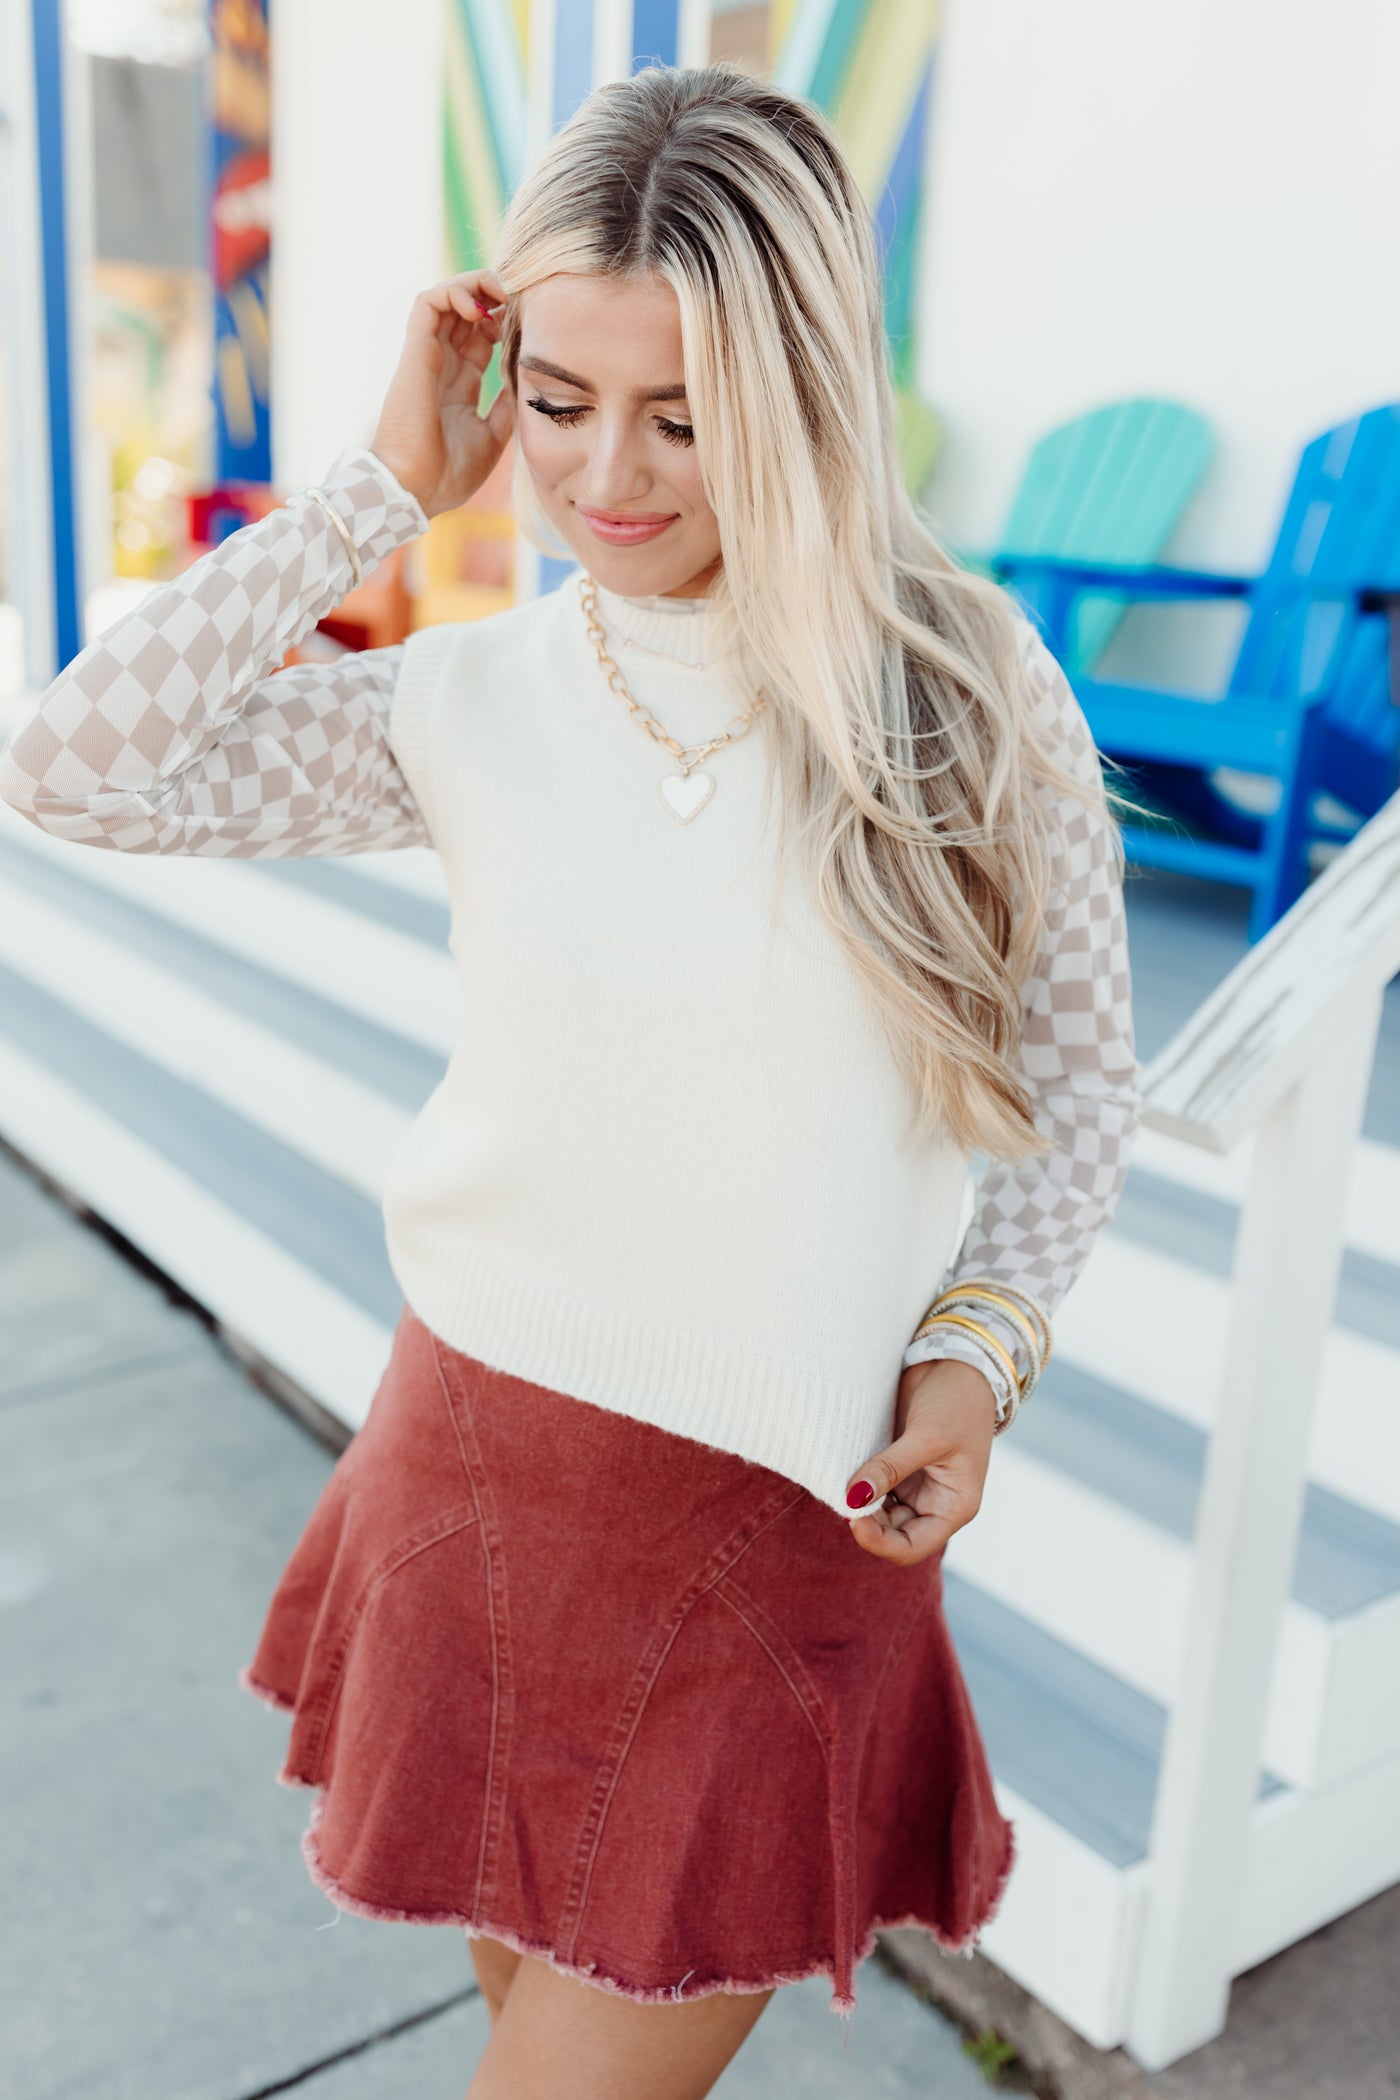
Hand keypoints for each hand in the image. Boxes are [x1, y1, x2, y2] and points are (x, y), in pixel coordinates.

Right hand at [369, 270, 515, 518]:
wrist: (415, 489)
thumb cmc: (447, 474)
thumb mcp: (492, 440)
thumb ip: (505, 409)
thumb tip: (520, 383)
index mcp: (459, 384)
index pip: (480, 336)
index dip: (504, 321)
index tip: (528, 323)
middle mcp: (443, 365)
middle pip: (465, 311)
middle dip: (493, 295)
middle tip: (519, 297)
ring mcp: (428, 356)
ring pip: (446, 298)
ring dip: (475, 285)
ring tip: (501, 292)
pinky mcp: (416, 351)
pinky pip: (428, 303)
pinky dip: (452, 292)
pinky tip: (478, 306)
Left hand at [844, 1357, 996, 1564]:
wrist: (956, 1361)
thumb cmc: (958, 1402)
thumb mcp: (927, 1436)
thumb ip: (890, 1468)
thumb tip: (853, 1498)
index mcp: (954, 1507)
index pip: (911, 1546)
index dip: (880, 1541)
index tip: (852, 1517)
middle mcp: (934, 1503)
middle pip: (891, 1533)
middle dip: (866, 1521)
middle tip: (841, 1496)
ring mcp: (915, 1485)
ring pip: (879, 1513)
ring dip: (859, 1504)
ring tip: (843, 1482)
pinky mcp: (898, 1466)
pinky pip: (873, 1487)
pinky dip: (858, 1485)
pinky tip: (845, 1472)